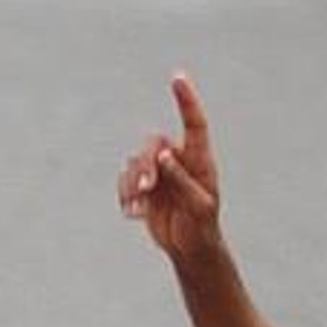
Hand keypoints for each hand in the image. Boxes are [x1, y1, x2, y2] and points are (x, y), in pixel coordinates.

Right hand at [118, 72, 222, 261]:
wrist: (190, 248)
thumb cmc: (202, 226)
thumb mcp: (197, 206)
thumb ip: (182, 180)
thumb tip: (165, 155)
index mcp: (200, 160)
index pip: (194, 124)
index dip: (186, 100)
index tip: (177, 77)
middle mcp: (179, 159)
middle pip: (152, 144)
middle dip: (144, 163)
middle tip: (145, 188)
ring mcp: (160, 171)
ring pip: (135, 160)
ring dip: (132, 182)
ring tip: (137, 208)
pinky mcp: (144, 185)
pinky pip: (125, 178)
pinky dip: (125, 193)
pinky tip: (132, 212)